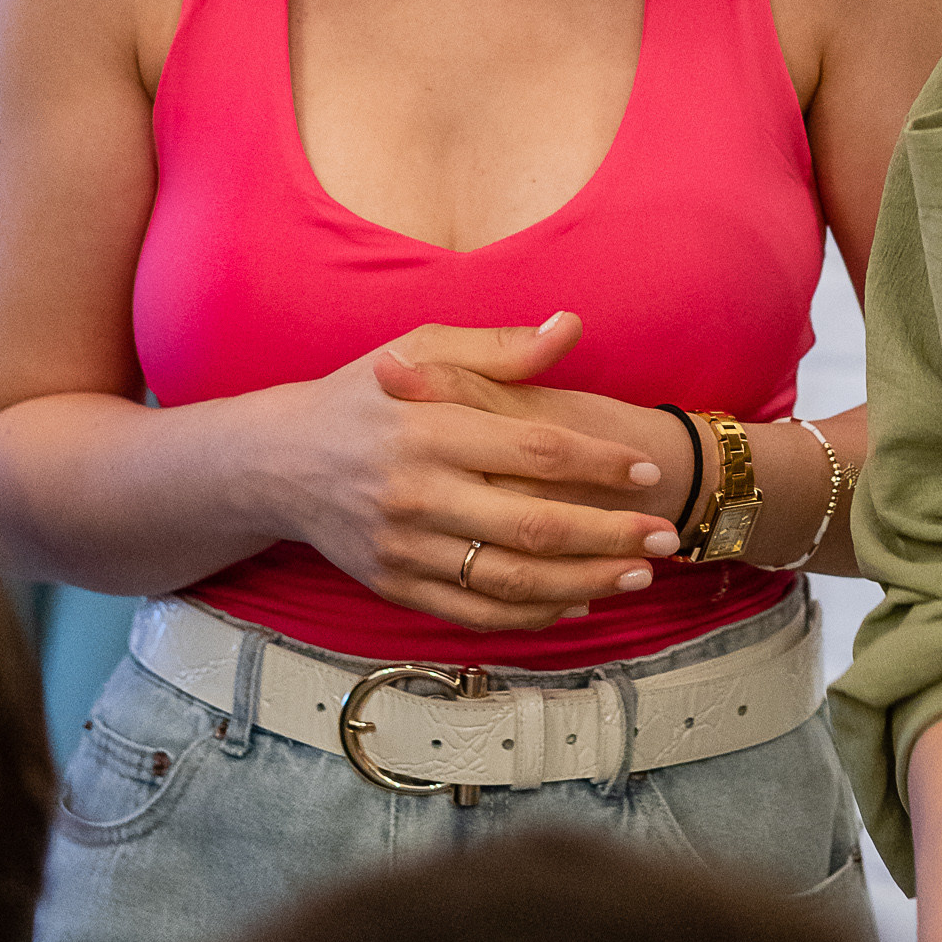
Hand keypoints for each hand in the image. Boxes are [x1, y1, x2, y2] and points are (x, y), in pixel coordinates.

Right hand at [255, 314, 679, 632]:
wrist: (277, 462)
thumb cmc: (363, 393)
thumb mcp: (420, 348)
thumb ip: (499, 347)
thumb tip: (572, 325)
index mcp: (429, 426)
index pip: (533, 449)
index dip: (598, 463)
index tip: (647, 470)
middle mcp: (416, 492)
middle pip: (532, 524)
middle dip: (610, 534)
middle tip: (665, 536)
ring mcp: (403, 547)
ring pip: (511, 580)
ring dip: (584, 584)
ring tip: (639, 577)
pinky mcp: (393, 585)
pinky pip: (474, 612)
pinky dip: (532, 616)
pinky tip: (578, 604)